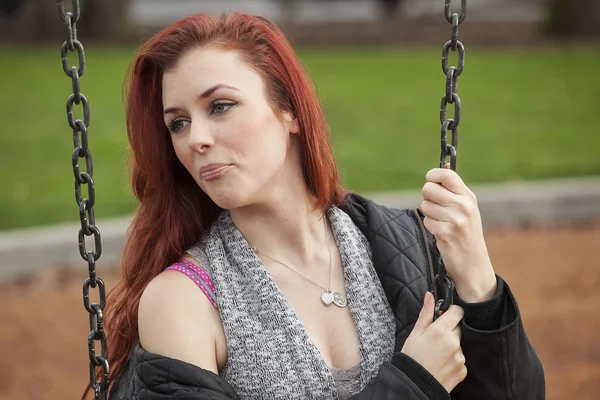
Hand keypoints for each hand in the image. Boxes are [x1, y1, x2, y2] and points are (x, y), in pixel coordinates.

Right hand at [401, 292, 466, 392]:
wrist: (414, 385)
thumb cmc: (411, 358)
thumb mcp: (415, 334)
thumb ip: (425, 314)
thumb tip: (430, 296)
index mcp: (440, 331)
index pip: (458, 312)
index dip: (451, 312)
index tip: (444, 316)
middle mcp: (454, 343)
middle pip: (459, 328)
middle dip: (450, 329)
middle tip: (436, 338)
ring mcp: (460, 357)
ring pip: (460, 344)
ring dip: (452, 345)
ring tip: (437, 353)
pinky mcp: (463, 370)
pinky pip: (461, 359)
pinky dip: (454, 359)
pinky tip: (442, 363)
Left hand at [420, 164, 496, 301]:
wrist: (474, 264)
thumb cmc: (467, 233)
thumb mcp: (467, 208)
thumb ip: (454, 188)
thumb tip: (445, 165)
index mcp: (468, 196)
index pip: (446, 175)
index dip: (432, 176)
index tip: (431, 182)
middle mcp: (464, 206)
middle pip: (429, 188)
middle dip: (428, 198)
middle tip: (437, 208)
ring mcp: (455, 220)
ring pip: (425, 205)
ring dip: (430, 214)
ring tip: (442, 222)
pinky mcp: (446, 233)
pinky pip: (427, 221)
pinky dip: (431, 227)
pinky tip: (441, 233)